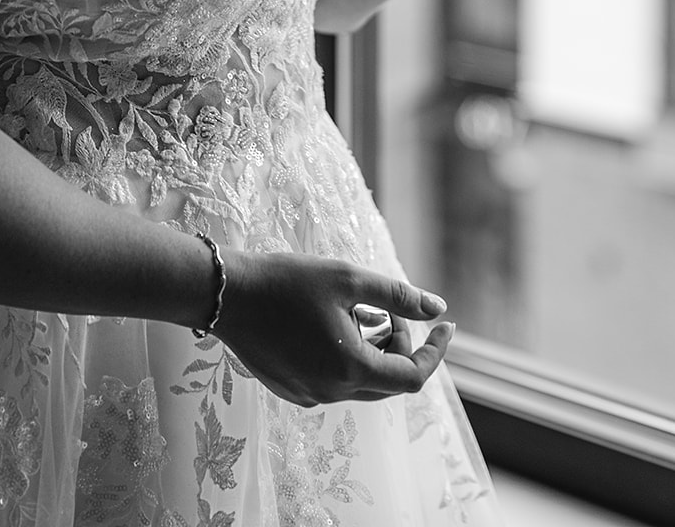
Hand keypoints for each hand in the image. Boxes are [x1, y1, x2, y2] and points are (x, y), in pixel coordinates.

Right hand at [215, 249, 454, 406]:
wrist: (226, 294)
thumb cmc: (287, 280)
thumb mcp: (348, 279)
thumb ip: (397, 296)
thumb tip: (438, 309)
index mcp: (350, 370)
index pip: (413, 376)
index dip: (435, 351)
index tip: (448, 325)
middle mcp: (331, 393)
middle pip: (387, 381)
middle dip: (401, 345)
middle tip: (390, 310)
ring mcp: (309, 395)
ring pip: (360, 380)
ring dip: (374, 349)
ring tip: (363, 311)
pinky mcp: (290, 388)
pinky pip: (334, 379)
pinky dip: (348, 355)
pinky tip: (335, 322)